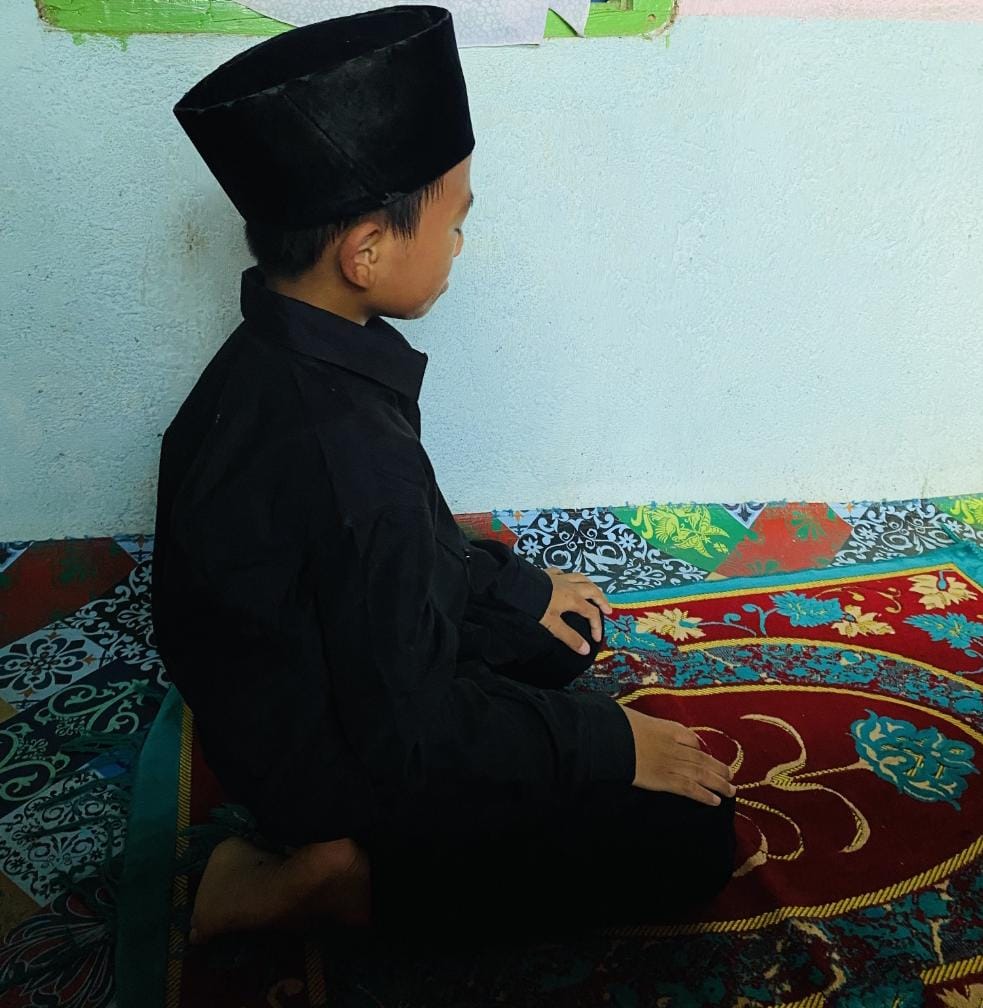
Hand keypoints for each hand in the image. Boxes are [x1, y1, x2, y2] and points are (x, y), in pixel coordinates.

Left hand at [539, 568, 612, 655]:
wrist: (516, 588)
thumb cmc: (535, 607)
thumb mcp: (552, 625)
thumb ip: (569, 637)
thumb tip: (586, 650)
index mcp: (573, 599)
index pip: (591, 613)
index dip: (597, 626)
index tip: (596, 639)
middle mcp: (570, 586)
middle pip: (593, 591)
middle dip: (602, 600)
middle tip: (607, 610)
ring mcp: (560, 577)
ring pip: (581, 578)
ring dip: (590, 585)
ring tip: (593, 592)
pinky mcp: (548, 573)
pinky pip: (564, 572)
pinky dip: (569, 576)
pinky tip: (567, 579)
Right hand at [621, 706, 735, 806]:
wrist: (611, 736)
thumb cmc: (618, 725)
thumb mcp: (634, 718)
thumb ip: (642, 726)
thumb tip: (638, 728)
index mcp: (669, 728)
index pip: (690, 739)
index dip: (700, 749)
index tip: (705, 756)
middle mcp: (675, 746)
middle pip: (702, 758)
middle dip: (718, 768)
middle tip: (731, 776)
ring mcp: (671, 763)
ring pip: (701, 774)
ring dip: (719, 783)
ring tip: (731, 791)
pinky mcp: (665, 779)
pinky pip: (689, 788)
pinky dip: (704, 795)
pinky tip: (715, 801)